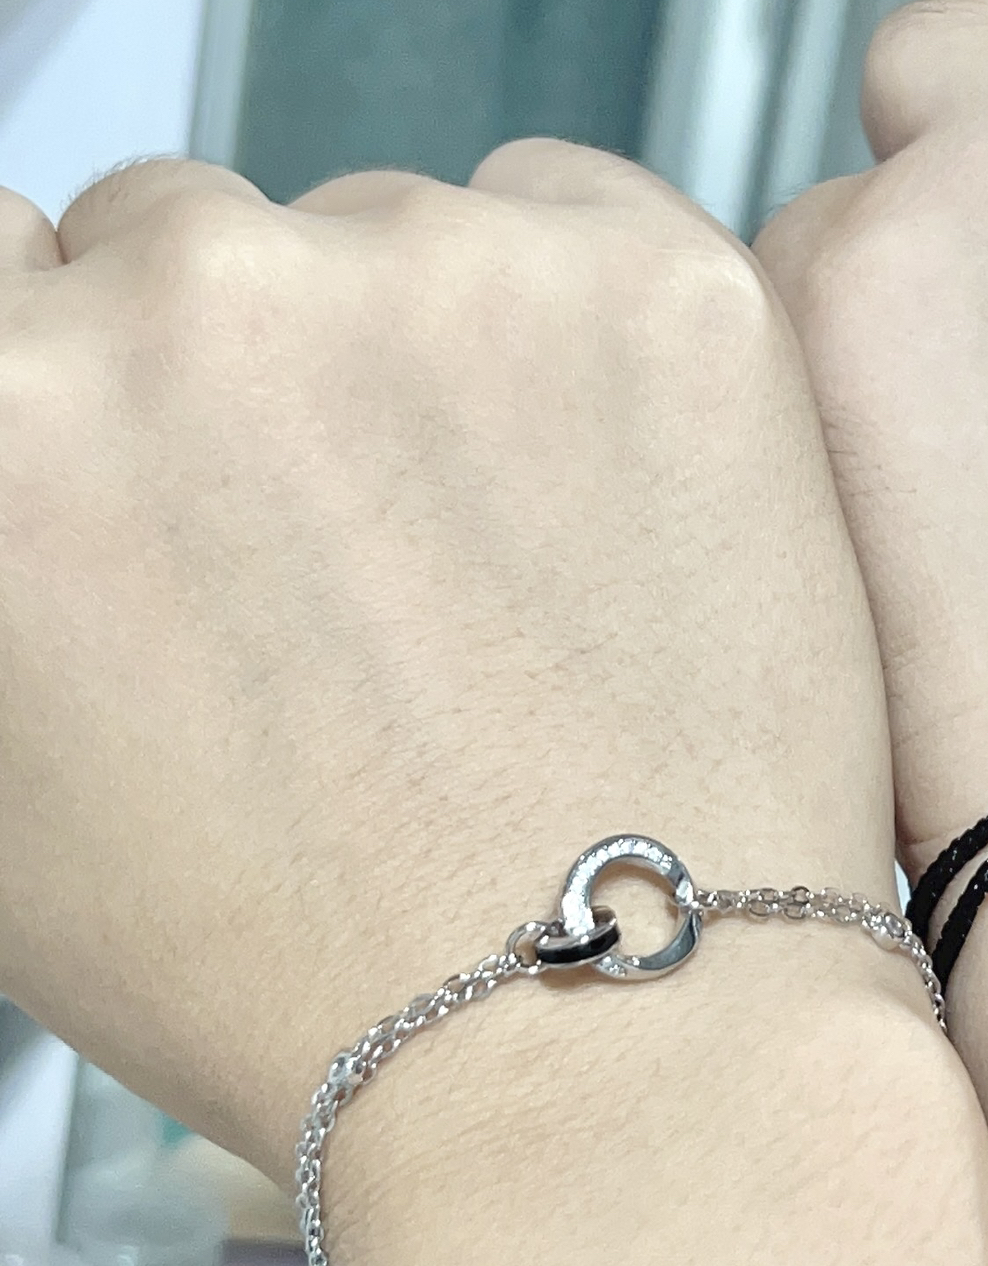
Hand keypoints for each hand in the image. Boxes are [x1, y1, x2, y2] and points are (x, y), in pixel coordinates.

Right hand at [0, 146, 895, 1177]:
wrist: (596, 1043)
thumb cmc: (302, 966)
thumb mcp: (6, 781)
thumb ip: (5, 547)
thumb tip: (38, 434)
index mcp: (3, 414)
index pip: (7, 257)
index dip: (85, 365)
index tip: (162, 444)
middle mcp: (198, 303)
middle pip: (190, 238)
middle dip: (248, 375)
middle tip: (344, 559)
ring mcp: (434, 274)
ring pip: (390, 232)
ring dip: (421, 353)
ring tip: (490, 574)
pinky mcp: (645, 282)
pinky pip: (571, 222)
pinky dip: (580, 329)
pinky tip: (598, 510)